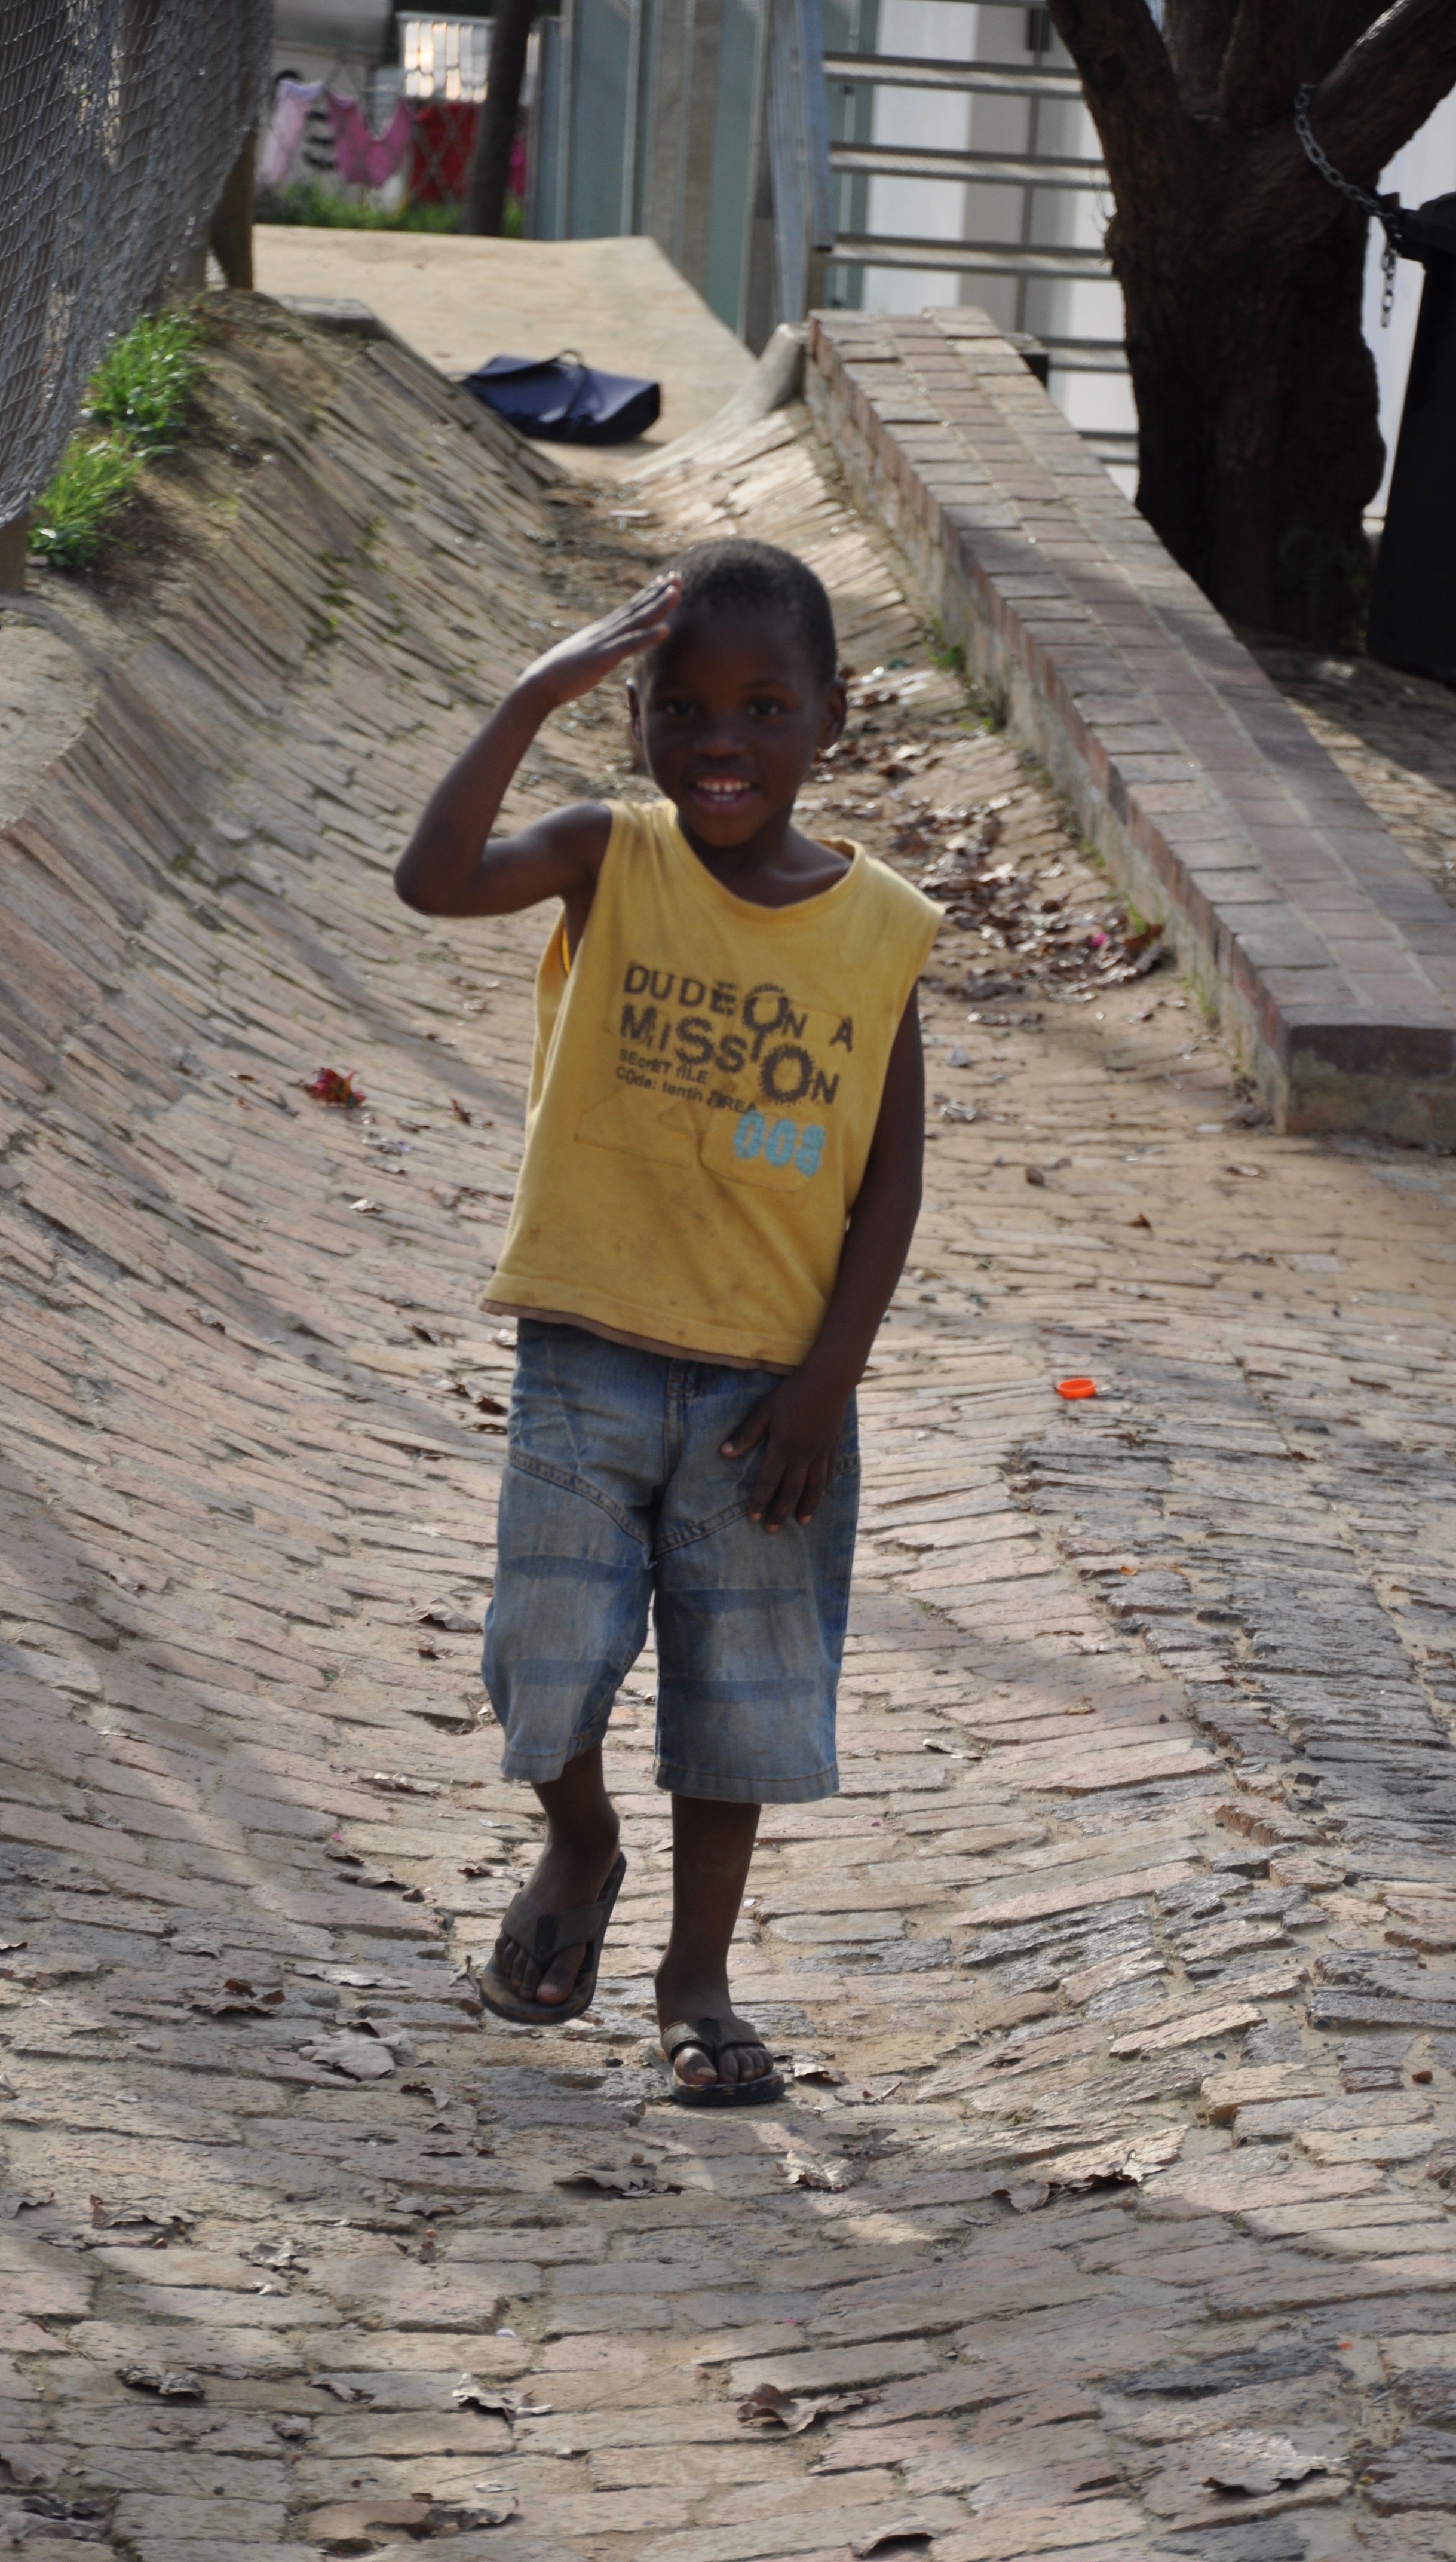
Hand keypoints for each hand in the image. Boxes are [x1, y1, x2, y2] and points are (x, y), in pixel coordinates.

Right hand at [521, 572, 679, 711]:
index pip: (629, 609)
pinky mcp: (603, 658)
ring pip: (636, 621)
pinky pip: (630, 645)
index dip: (647, 595)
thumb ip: (600, 653)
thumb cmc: (561, 675)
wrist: (540, 683)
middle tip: (678, 577)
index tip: (664, 582)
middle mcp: (605, 631)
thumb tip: (608, 654)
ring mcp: (604, 642)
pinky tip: (666, 630)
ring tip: (676, 593)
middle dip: (658, 592)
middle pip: (636, 608)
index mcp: (601, 631)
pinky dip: (648, 637)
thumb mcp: (586, 659)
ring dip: (658, 607)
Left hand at [722, 1367, 850, 1530]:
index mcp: (783, 1448)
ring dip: (807, 1506)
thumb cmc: (792, 1393)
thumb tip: (724, 1453)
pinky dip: (824, 1489)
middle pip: (791, 1491)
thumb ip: (746, 1433)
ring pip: (814, 1488)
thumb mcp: (765, 1410)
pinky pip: (828, 1474)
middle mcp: (803, 1456)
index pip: (768, 1482)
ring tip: (801, 1522)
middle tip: (772, 1529)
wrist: (828, 1381)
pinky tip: (821, 1496)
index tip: (752, 1518)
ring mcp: (820, 1453)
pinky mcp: (832, 1447)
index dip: (759, 1501)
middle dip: (780, 1512)